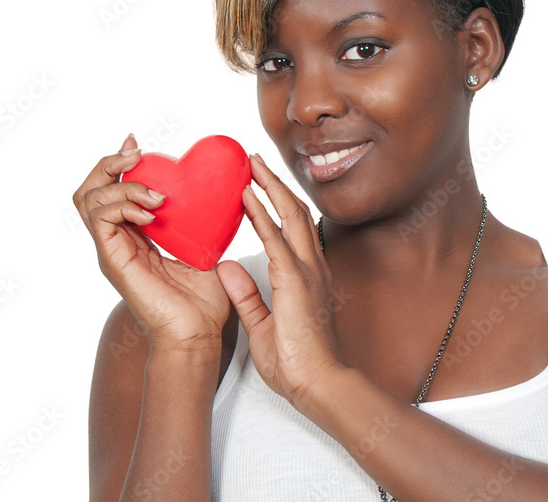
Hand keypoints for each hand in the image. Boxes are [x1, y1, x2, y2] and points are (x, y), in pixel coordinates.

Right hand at [73, 134, 230, 353]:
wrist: (198, 336)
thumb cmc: (203, 302)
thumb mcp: (204, 249)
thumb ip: (202, 223)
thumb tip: (219, 192)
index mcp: (134, 238)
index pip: (111, 191)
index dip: (120, 164)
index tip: (140, 145)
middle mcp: (117, 242)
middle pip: (89, 190)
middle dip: (110, 163)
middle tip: (136, 154)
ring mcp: (112, 252)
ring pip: (89, 199)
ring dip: (122, 185)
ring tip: (155, 195)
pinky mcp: (113, 261)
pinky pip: (100, 220)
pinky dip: (122, 205)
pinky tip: (151, 213)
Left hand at [216, 153, 346, 409]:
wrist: (320, 385)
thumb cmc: (298, 365)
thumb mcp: (264, 326)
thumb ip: (249, 297)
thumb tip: (228, 270)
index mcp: (306, 279)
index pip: (292, 231)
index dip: (276, 204)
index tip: (257, 186)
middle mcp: (311, 269)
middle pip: (295, 213)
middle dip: (274, 183)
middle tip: (254, 161)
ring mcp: (308, 273)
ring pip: (290, 217)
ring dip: (269, 187)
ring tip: (250, 165)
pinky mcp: (296, 282)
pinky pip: (276, 240)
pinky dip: (261, 215)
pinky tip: (247, 197)